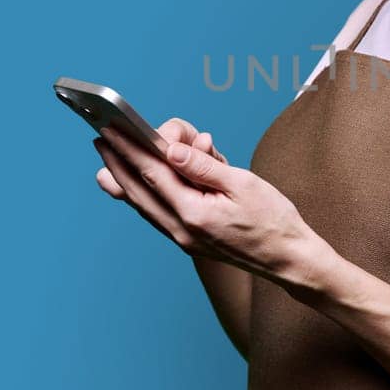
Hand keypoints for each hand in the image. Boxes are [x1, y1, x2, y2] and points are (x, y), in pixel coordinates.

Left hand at [91, 119, 326, 290]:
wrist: (288, 259)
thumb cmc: (273, 220)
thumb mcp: (243, 184)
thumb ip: (203, 167)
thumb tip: (171, 150)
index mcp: (194, 213)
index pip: (152, 173)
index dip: (129, 148)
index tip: (112, 130)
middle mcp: (181, 230)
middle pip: (138, 190)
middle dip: (117, 163)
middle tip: (101, 139)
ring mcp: (183, 238)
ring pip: (143, 205)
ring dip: (124, 180)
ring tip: (107, 159)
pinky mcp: (189, 240)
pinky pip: (156, 214)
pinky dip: (142, 195)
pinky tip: (135, 185)